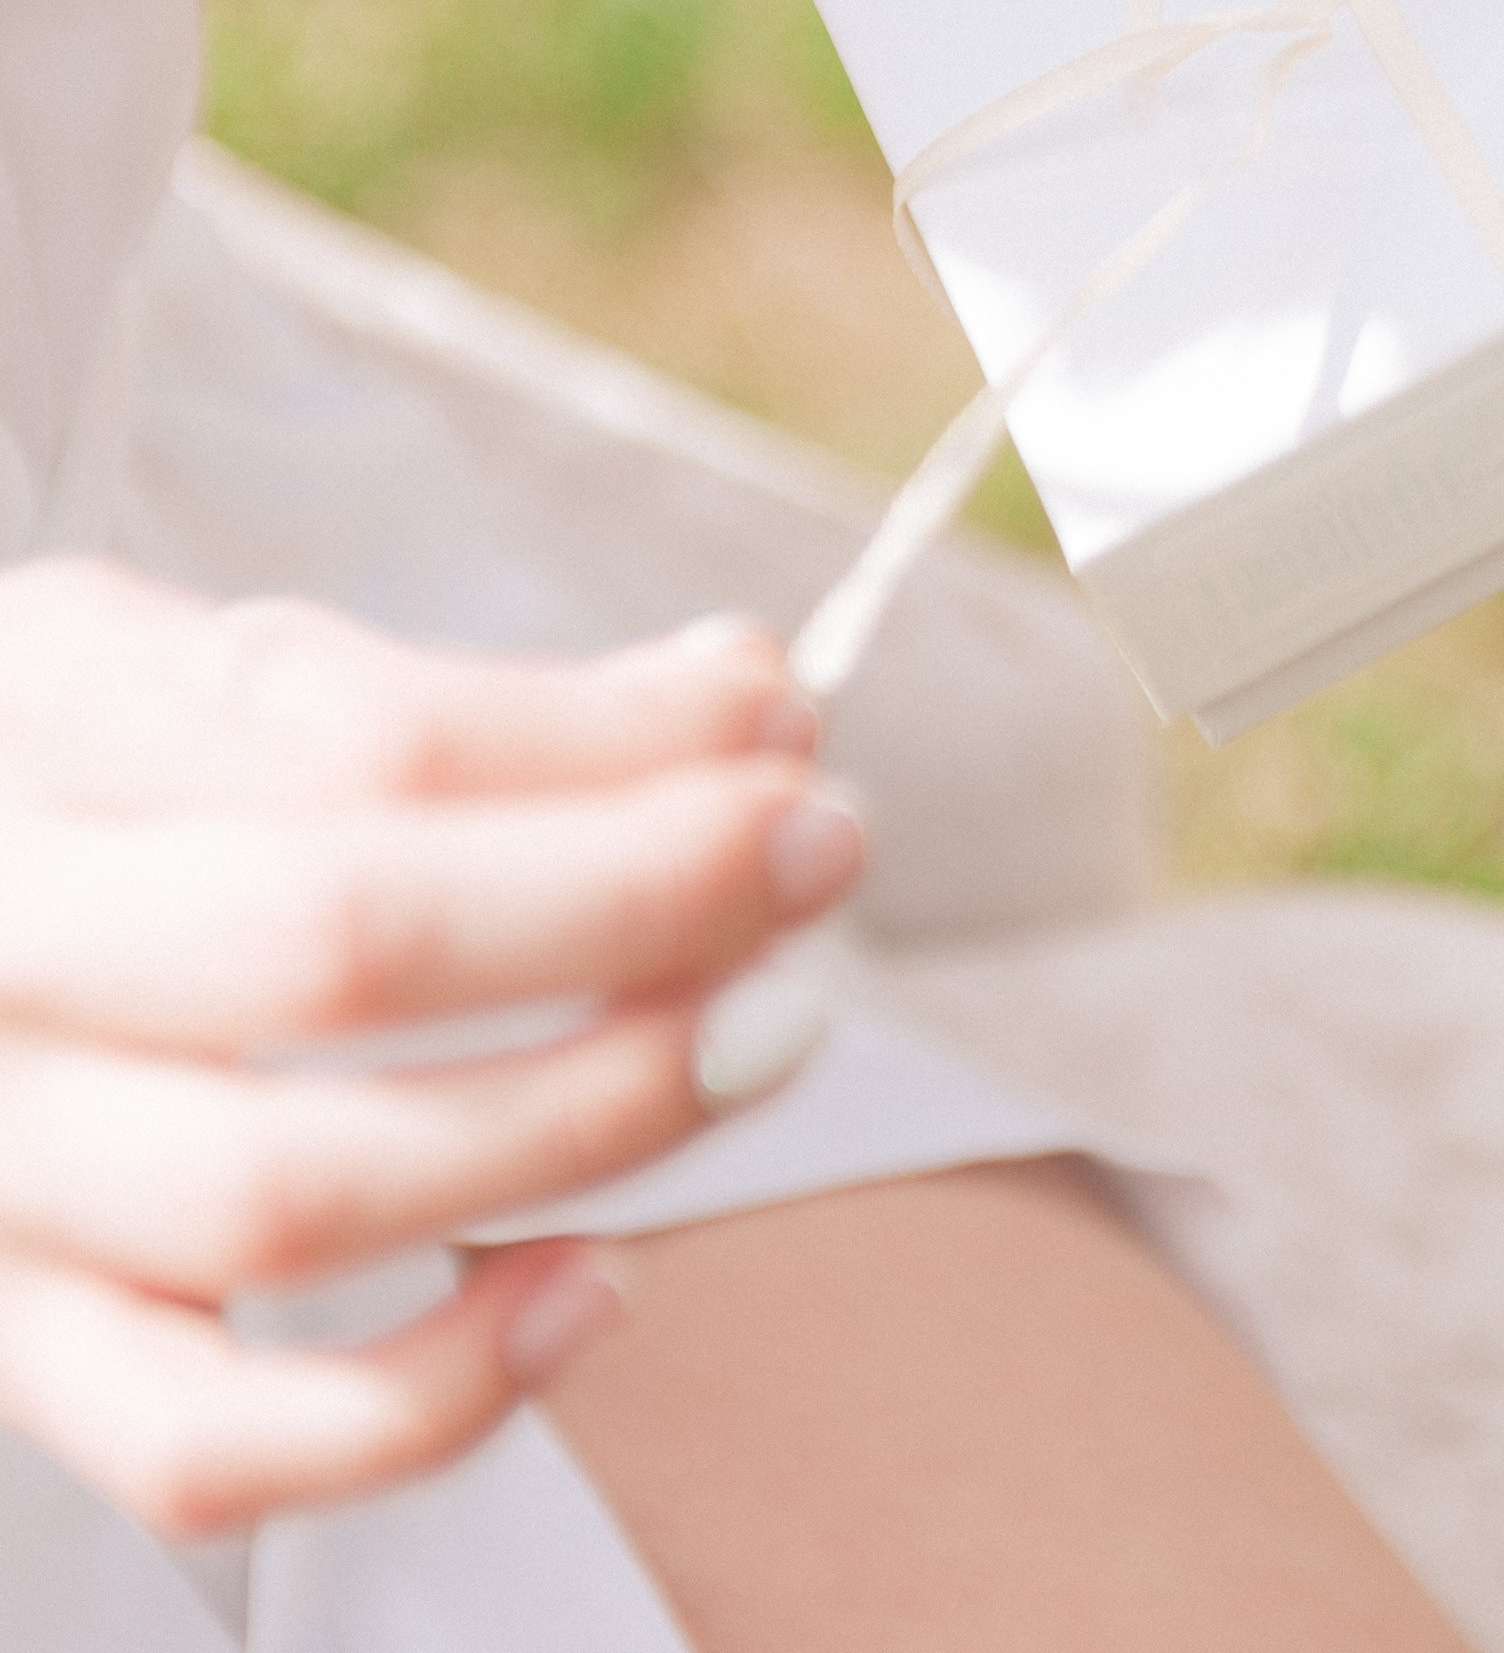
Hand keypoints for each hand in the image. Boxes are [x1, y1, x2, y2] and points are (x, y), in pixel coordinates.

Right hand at [0, 561, 861, 1535]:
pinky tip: (594, 1285)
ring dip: (589, 1113)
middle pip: (344, 941)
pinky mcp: (19, 1352)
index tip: (776, 719)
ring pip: (295, 1192)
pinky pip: (205, 1445)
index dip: (611, 738)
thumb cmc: (88, 787)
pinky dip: (428, 1395)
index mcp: (46, 737)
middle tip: (820, 848)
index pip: (364, 739)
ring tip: (769, 1030)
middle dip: (636, 896)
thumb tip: (743, 701)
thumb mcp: (206, 663)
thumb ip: (457, 695)